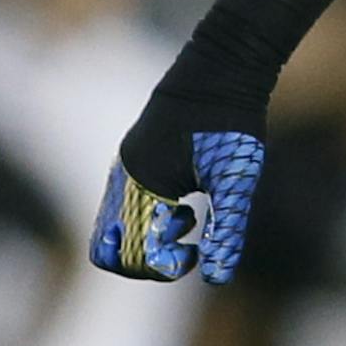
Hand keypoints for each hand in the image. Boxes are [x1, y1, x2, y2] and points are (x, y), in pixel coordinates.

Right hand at [90, 87, 263, 285]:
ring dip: (147, 237)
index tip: (196, 255)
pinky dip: (148, 216)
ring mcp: (125, 166)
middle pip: (110, 249)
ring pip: (116, 226)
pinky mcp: (134, 156)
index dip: (163, 268)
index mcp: (143, 188)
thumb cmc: (231, 122)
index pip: (130, 257)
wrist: (224, 64)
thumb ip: (226, 231)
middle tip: (185, 250)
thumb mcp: (235, 181)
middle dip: (145, 260)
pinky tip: (184, 202)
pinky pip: (125, 202)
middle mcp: (124, 178)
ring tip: (188, 223)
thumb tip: (218, 280)